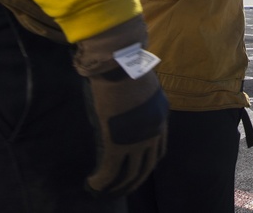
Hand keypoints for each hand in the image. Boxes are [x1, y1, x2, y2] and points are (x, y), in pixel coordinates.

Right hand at [74, 16, 168, 195]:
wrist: (119, 62)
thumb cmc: (127, 65)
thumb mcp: (142, 84)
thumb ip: (139, 98)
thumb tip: (127, 101)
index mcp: (160, 116)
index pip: (159, 149)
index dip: (147, 163)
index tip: (137, 169)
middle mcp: (154, 130)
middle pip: (147, 166)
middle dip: (134, 180)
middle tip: (121, 188)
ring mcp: (137, 138)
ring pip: (129, 173)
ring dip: (116, 185)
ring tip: (103, 191)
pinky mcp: (118, 141)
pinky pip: (110, 169)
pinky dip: (102, 181)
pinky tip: (93, 183)